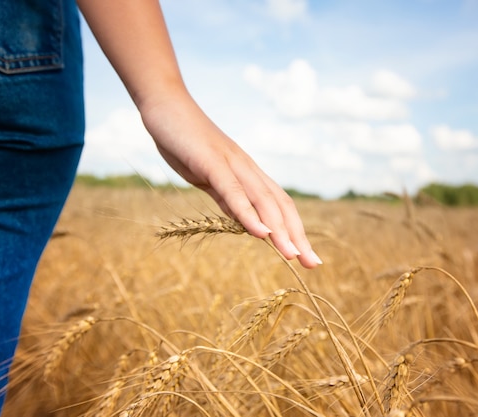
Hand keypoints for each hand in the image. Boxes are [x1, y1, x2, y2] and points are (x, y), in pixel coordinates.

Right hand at [140, 92, 321, 268]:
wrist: (165, 104)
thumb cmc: (184, 141)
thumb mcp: (207, 177)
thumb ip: (226, 197)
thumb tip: (243, 220)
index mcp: (247, 173)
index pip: (278, 205)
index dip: (294, 230)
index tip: (305, 256)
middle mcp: (247, 169)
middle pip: (280, 205)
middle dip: (297, 236)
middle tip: (312, 264)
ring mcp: (231, 164)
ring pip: (263, 200)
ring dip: (280, 230)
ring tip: (293, 256)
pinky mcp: (211, 162)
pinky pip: (233, 191)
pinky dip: (248, 213)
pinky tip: (261, 233)